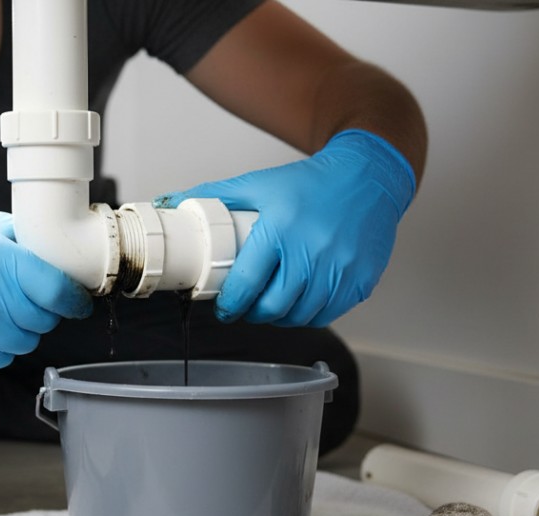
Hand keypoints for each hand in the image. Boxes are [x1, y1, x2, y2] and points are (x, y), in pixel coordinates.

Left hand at [156, 129, 415, 327]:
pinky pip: (329, 313)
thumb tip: (170, 202)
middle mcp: (313, 251)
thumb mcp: (259, 182)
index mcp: (281, 229)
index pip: (247, 283)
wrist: (369, 175)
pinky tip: (299, 303)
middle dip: (252, 314)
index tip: (223, 308)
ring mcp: (340, 269)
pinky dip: (309, 315)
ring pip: (300, 316)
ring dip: (280, 318)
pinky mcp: (361, 280)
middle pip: (273, 307)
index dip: (230, 304)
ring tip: (269, 305)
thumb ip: (215, 195)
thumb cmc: (311, 182)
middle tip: (244, 308)